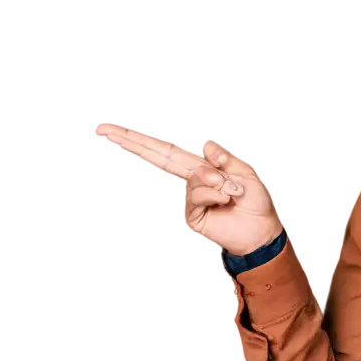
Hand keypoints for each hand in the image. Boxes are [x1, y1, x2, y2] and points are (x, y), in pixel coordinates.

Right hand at [93, 123, 283, 255]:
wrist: (259, 231)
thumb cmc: (254, 203)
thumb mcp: (245, 174)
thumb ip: (226, 160)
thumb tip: (206, 148)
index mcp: (201, 168)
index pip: (167, 152)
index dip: (144, 142)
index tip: (116, 130)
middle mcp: (191, 180)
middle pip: (157, 158)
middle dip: (132, 144)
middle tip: (102, 129)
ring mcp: (190, 197)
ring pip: (191, 178)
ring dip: (212, 181)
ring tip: (231, 190)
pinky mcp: (192, 214)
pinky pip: (197, 195)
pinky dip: (213, 193)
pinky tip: (225, 199)